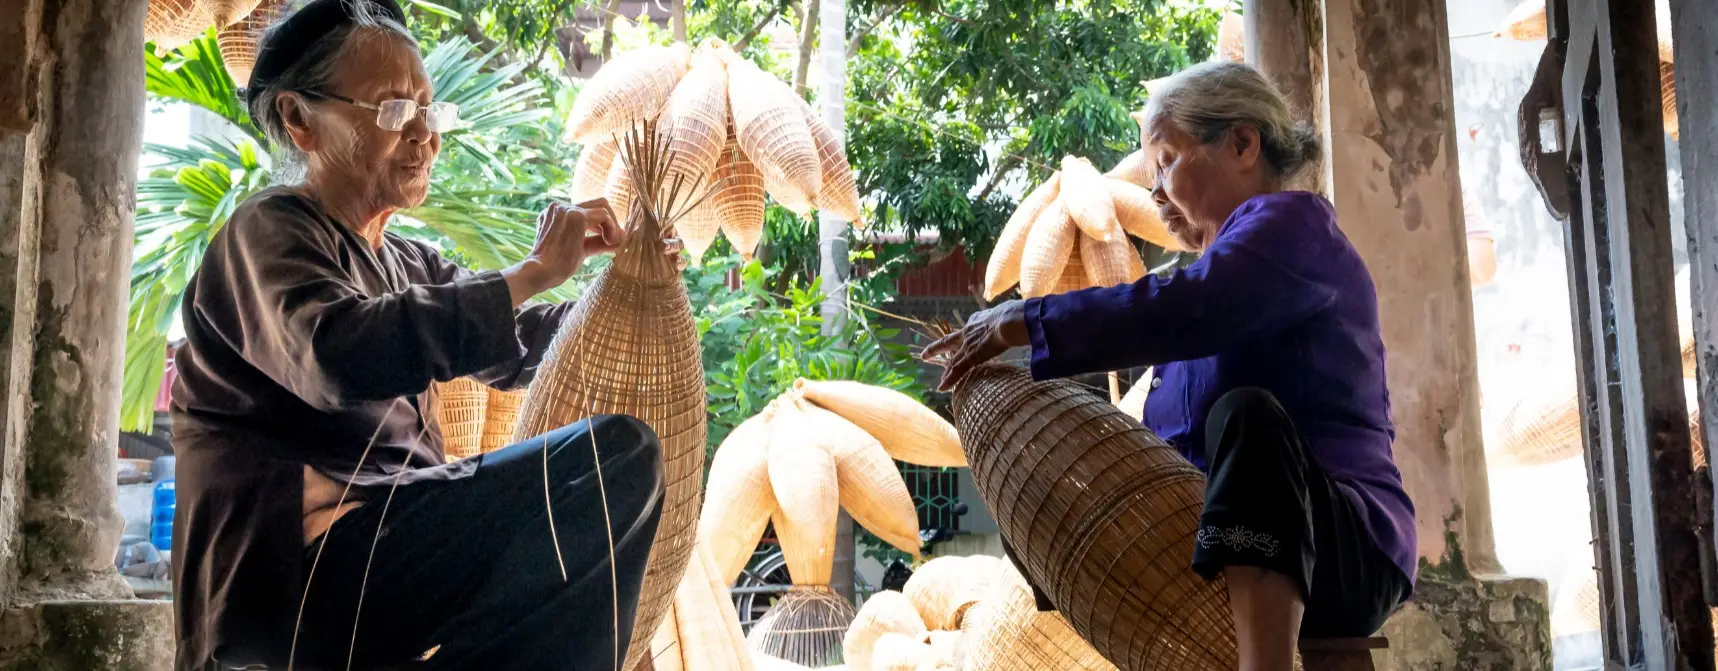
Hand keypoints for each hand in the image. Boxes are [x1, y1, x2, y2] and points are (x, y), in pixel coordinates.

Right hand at [504, 199, 621, 304]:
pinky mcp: (576, 216)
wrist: (541, 272)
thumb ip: (597, 241)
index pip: (586, 210)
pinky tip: (610, 243)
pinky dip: (612, 228)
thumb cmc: (556, 266)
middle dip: (611, 221)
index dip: (602, 224)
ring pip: (602, 207)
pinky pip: (604, 215)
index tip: (609, 241)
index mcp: (555, 213)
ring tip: (613, 244)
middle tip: (615, 241)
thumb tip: (620, 239)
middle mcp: (559, 207)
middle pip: (596, 203)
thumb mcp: (580, 249)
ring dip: (613, 226)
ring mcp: (567, 209)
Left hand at [922, 300, 1029, 390]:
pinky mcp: (970, 357)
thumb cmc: (1016, 315)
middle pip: (949, 342)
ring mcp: (968, 346)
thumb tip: (1032, 318)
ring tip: (940, 382)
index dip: (962, 336)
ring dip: (946, 372)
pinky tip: (941, 388)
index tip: (958, 339)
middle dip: (937, 349)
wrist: (1009, 320)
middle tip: (925, 354)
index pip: (966, 330)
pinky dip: (949, 380)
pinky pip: (957, 371)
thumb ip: (1016, 319)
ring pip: (953, 360)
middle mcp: (968, 332)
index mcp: (978, 320)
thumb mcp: (1011, 313)